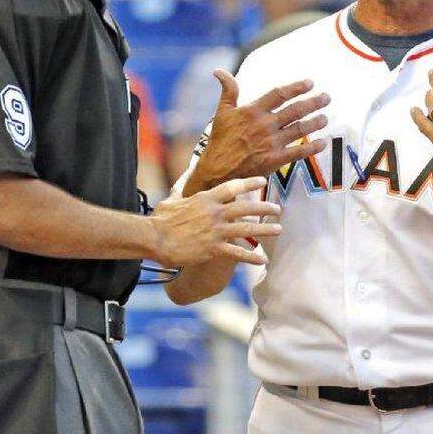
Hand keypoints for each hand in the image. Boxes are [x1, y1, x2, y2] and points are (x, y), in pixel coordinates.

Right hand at [152, 176, 281, 267]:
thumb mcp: (173, 198)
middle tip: (277, 209)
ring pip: (247, 229)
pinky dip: (251, 257)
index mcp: (206, 198)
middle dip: (264, 208)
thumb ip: (183, 187)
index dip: (249, 183)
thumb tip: (186, 173)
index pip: (233, 186)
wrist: (154, 239)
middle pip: (246, 208)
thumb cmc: (161, 219)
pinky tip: (263, 260)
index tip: (262, 180)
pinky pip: (237, 252)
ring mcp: (216, 231)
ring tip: (278, 229)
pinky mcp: (213, 248)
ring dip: (265, 229)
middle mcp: (215, 213)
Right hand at [187, 70, 329, 193]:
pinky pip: (299, 152)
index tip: (310, 83)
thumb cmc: (220, 140)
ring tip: (325, 117)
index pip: (279, 94)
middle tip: (327, 97)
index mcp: (253, 111)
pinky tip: (323, 142)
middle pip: (295, 110)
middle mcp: (265, 125)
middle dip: (314, 103)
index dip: (297, 87)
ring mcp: (271, 143)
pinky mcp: (275, 160)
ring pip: (300, 129)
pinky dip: (312, 147)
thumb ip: (228, 90)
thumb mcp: (222, 112)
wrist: (217, 170)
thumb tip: (219, 70)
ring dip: (316, 122)